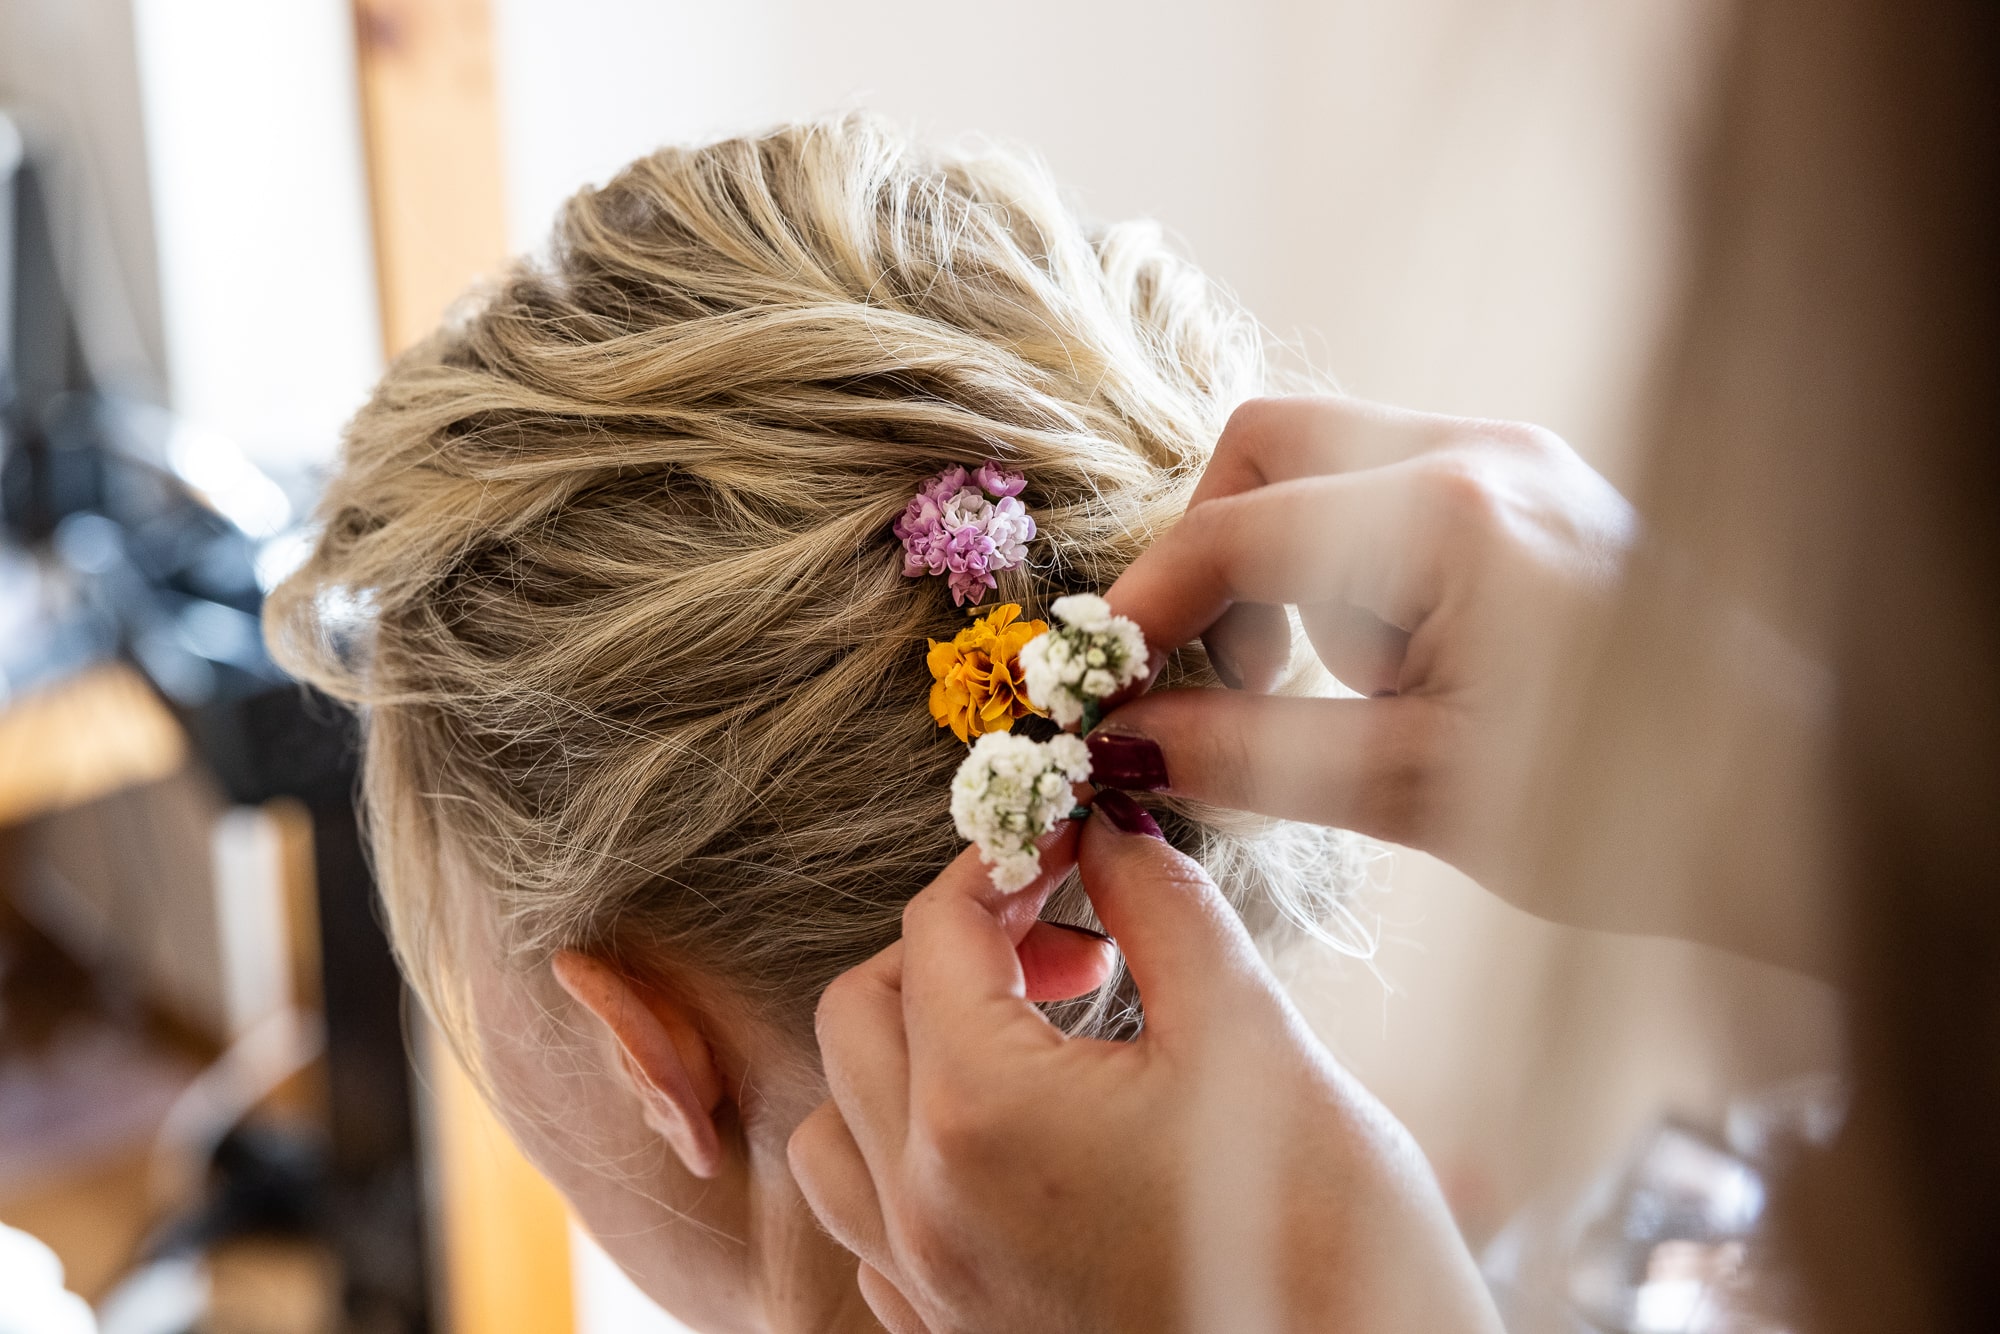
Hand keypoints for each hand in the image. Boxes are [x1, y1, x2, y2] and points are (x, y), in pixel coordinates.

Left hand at [788, 803, 1502, 1333]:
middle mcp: (924, 1206)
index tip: (1071, 842)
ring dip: (906, 1054)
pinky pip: (872, 1224)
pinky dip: (909, 1154)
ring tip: (1030, 1040)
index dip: (1005, 863)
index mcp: (982, 1114)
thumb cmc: (1327, 1241)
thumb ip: (1162, 908)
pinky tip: (1015, 1143)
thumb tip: (1108, 830)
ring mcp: (930, 1286)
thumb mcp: (1252, 1038)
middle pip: (860, 1015)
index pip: (938, 931)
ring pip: (838, 1126)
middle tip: (1070, 945)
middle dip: (953, 949)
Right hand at [1098, 395, 1635, 920]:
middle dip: (1210, 557)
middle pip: (1267, 444)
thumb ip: (1249, 752)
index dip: (1145, 615)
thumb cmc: (1626, 810)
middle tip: (1216, 675)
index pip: (1234, 533)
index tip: (1102, 695)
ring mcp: (1516, 462)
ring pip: (1323, 468)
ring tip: (1345, 696)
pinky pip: (1389, 499)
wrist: (1799, 814)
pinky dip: (1350, 577)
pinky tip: (1398, 676)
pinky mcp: (1534, 496)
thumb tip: (1119, 742)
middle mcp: (1482, 451)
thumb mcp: (1416, 788)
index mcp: (1452, 512)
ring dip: (1288, 574)